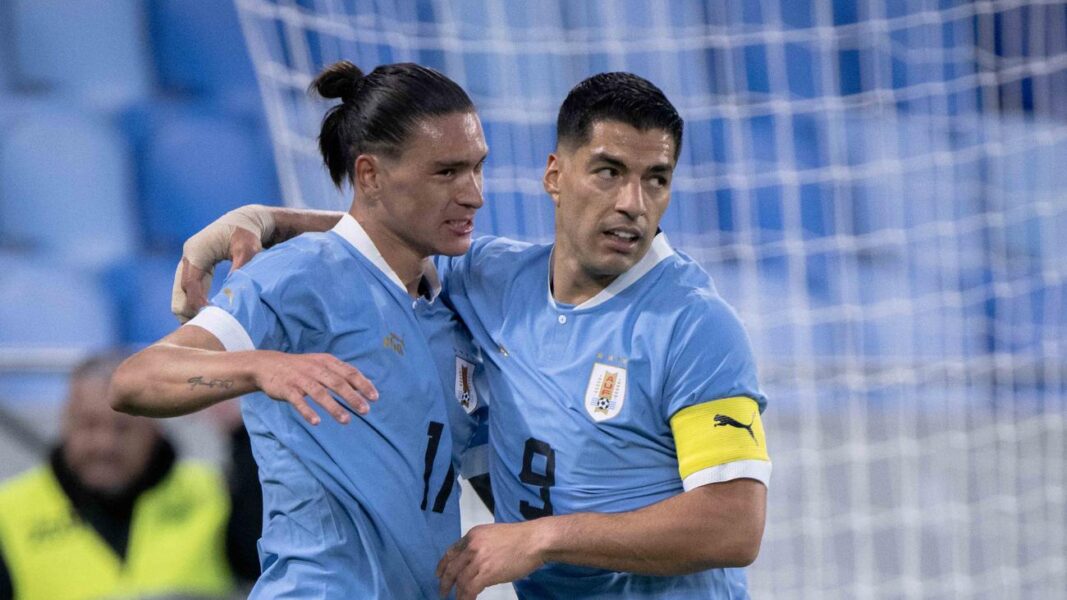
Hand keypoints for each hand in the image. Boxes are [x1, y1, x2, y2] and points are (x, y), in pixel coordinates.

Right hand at [172, 206, 274, 322]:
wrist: (244, 221)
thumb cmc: (247, 234)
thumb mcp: (248, 249)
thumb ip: (240, 268)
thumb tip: (231, 293)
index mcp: (196, 251)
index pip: (190, 284)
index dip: (197, 303)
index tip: (210, 318)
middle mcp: (187, 257)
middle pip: (179, 292)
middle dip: (189, 311)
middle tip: (208, 328)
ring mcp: (188, 263)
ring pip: (181, 294)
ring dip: (191, 310)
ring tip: (210, 325)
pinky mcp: (194, 268)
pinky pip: (188, 291)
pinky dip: (195, 303)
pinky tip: (210, 315)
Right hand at [251, 351, 377, 424]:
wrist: (267, 364)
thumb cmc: (300, 367)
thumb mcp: (320, 364)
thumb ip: (339, 374)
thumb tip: (364, 387)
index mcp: (326, 362)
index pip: (349, 372)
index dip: (363, 384)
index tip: (375, 397)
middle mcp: (315, 368)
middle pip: (337, 383)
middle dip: (353, 397)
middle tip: (365, 410)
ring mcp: (300, 378)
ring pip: (319, 393)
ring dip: (334, 407)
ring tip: (346, 421)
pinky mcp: (286, 389)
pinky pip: (298, 401)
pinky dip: (307, 411)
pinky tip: (316, 422)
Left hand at [436, 522, 546, 599]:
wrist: (534, 541)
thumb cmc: (519, 538)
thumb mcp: (493, 534)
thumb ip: (480, 545)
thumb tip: (472, 561)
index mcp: (473, 535)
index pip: (451, 552)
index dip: (443, 565)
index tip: (439, 574)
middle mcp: (472, 546)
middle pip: (452, 568)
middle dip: (445, 582)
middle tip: (442, 593)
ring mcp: (478, 560)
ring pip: (460, 581)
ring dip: (457, 593)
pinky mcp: (486, 573)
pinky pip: (470, 589)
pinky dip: (466, 598)